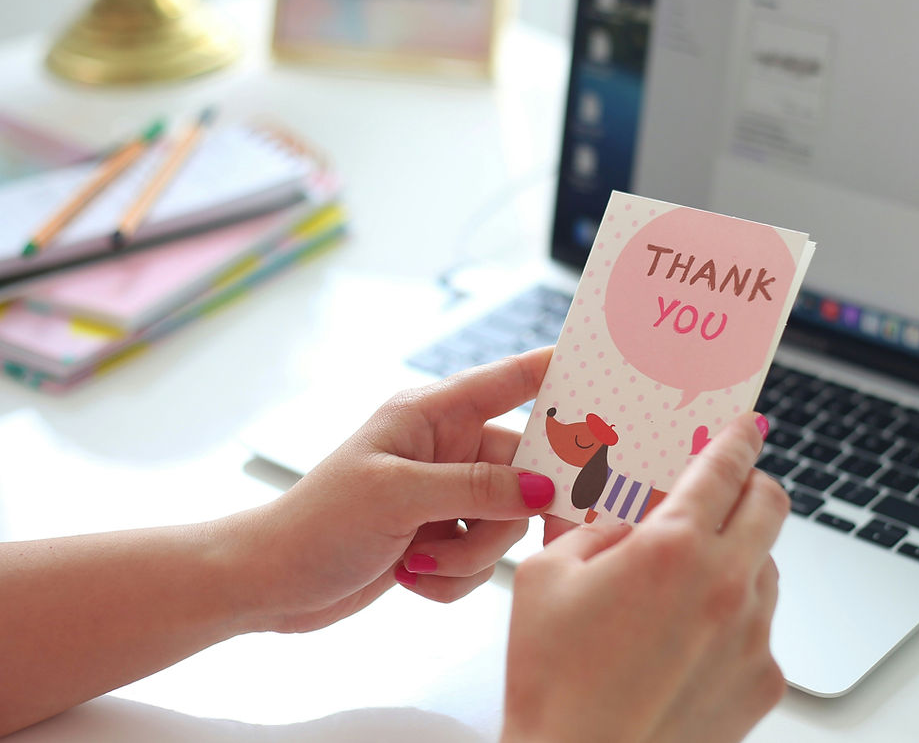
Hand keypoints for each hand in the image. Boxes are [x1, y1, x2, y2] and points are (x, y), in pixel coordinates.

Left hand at [228, 347, 555, 633]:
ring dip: (469, 554)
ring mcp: (447, 495)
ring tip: (418, 559)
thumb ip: (476, 488)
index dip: (558, 371)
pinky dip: (455, 576)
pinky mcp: (443, 535)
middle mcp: (447, 449)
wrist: (274, 582)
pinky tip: (412, 576)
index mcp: (432, 415)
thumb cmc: (317, 523)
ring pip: (506, 522)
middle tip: (469, 533)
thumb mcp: (397, 495)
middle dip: (500, 515)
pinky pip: (484, 558)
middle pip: (522, 472)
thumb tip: (545, 487)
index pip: (509, 380)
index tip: (609, 370)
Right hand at [501, 412, 787, 742]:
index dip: (736, 437)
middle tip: (724, 486)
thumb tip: (623, 512)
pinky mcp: (761, 681)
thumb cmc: (554, 680)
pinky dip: (732, 613)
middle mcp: (725, 586)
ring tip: (687, 576)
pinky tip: (686, 637)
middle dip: (750, 483)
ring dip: (739, 551)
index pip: (722, 469)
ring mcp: (751, 636)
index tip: (747, 424)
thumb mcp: (548, 576)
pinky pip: (760, 624)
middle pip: (769, 505)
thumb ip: (591, 527)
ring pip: (767, 565)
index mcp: (671, 549)